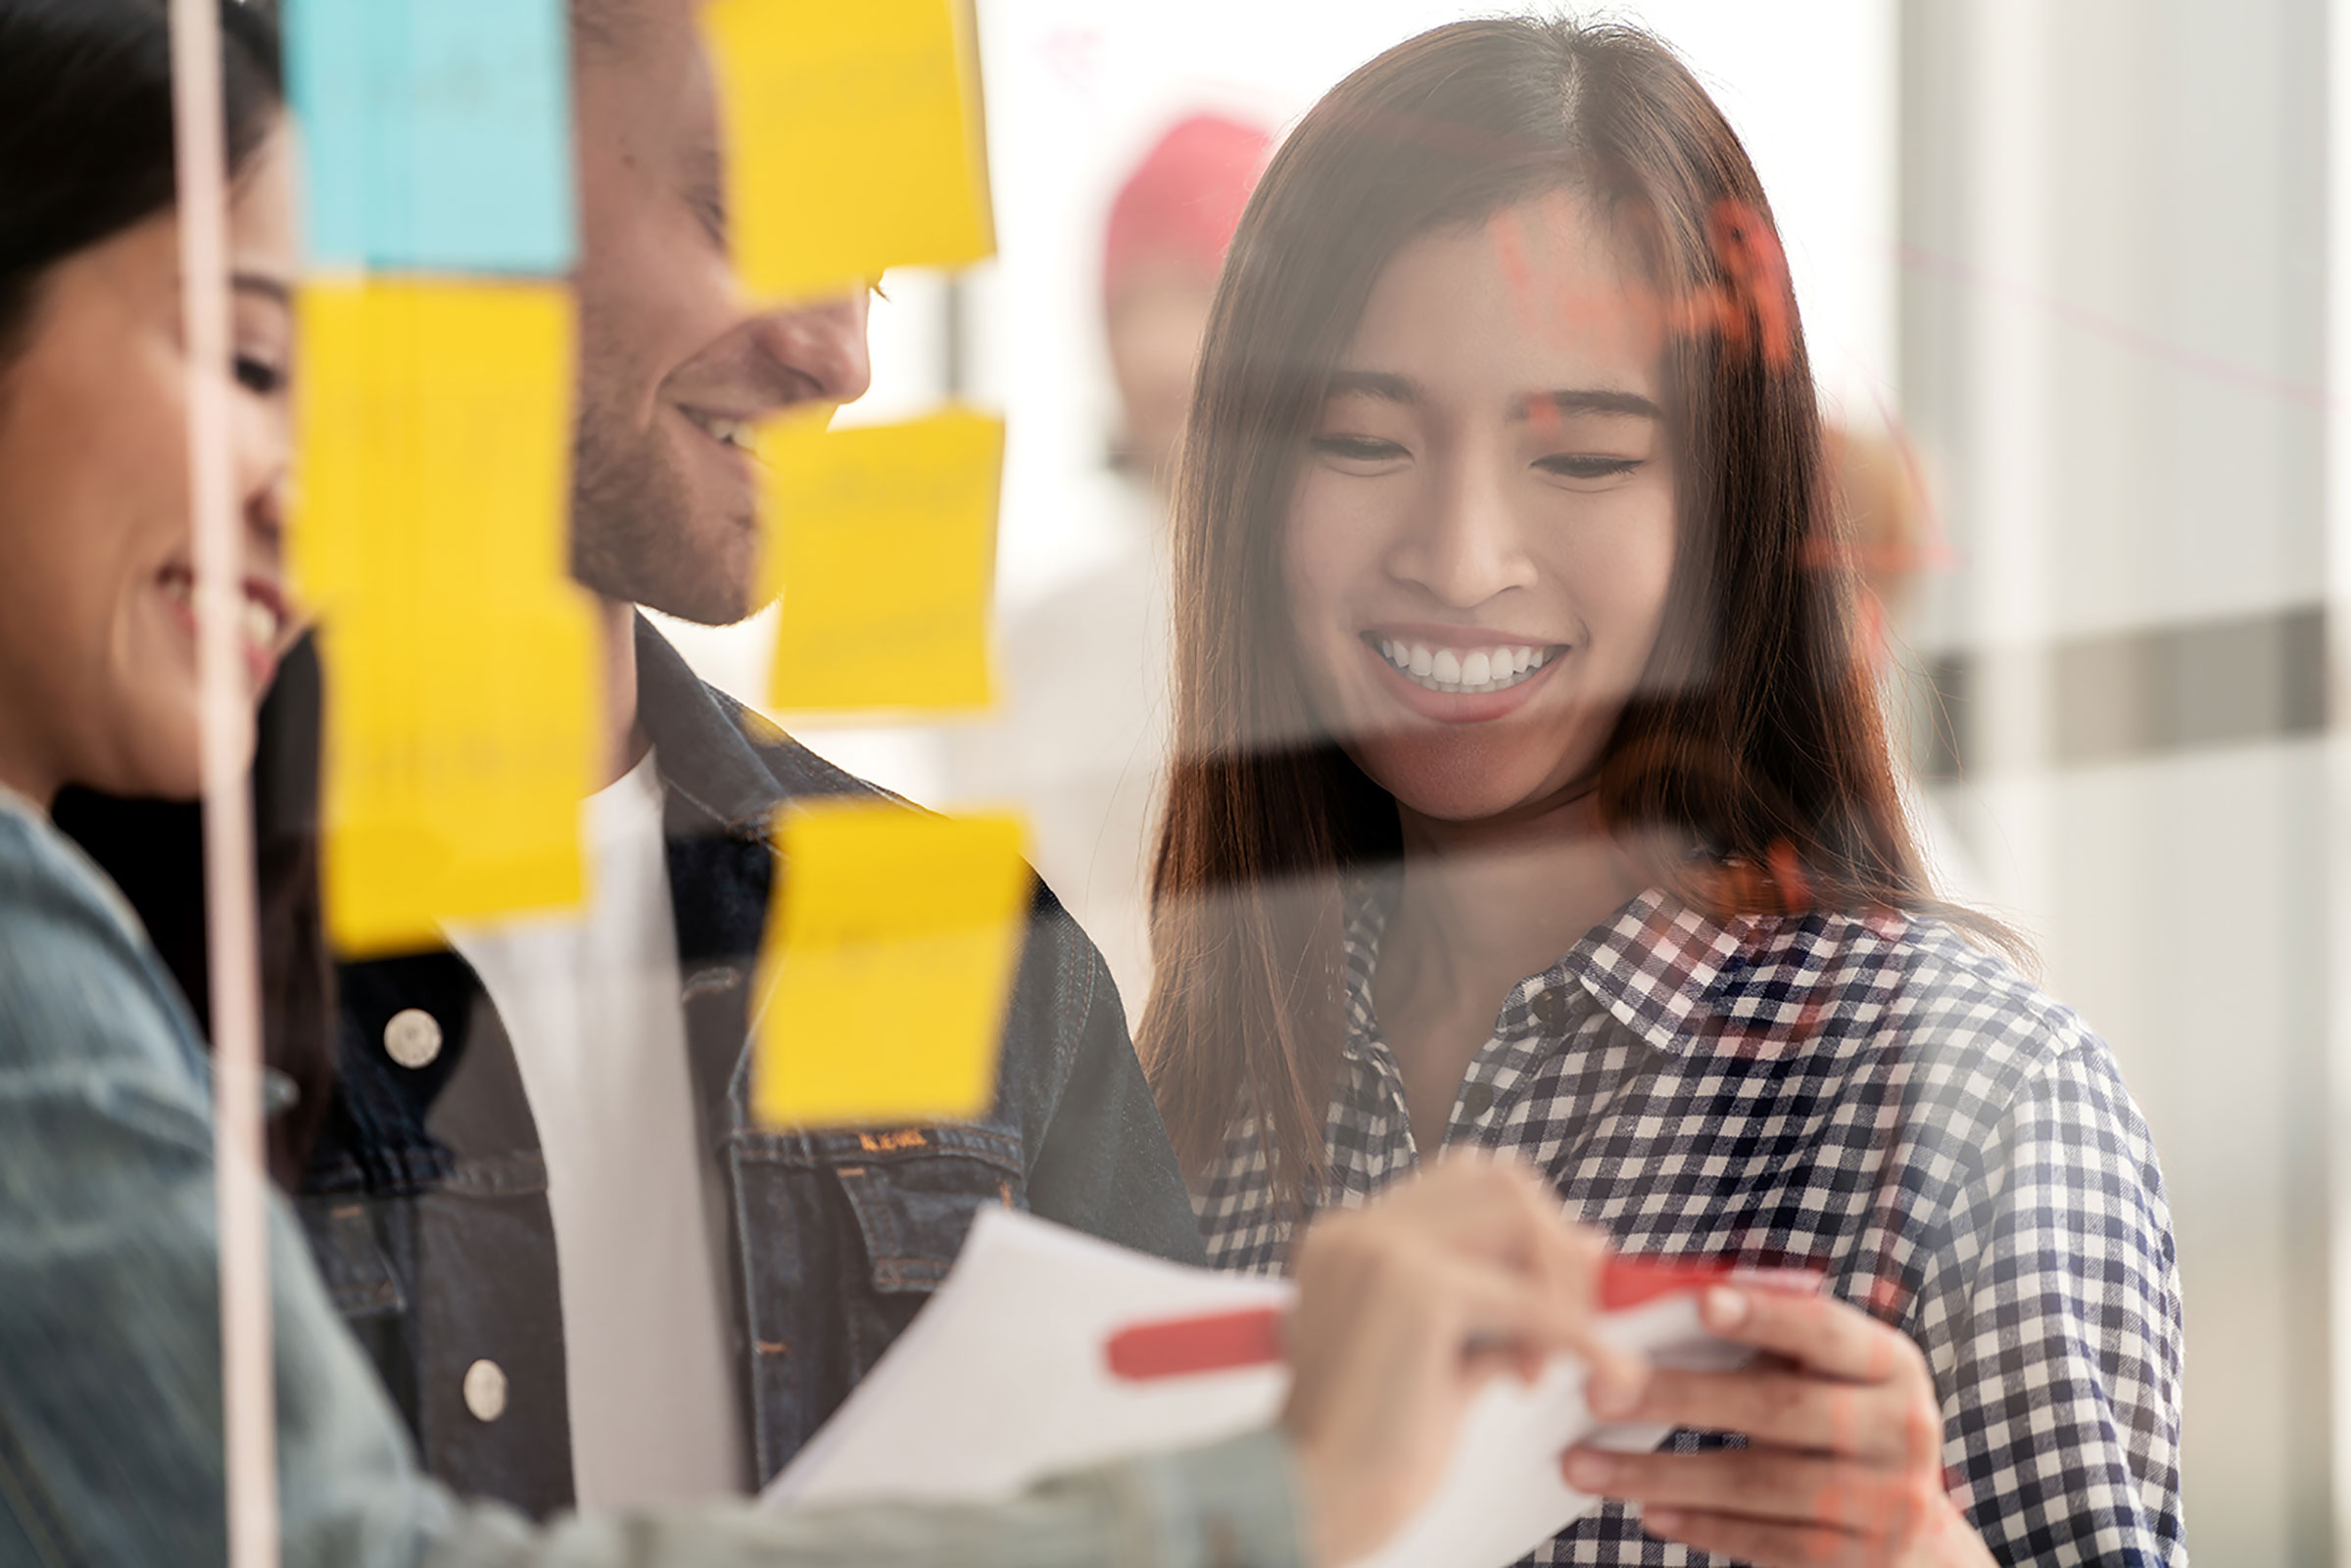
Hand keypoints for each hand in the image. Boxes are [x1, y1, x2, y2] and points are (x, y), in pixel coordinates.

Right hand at [1279, 1152, 1645, 1566]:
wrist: (1310, 1502)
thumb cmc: (1368, 1450)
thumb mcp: (1443, 1358)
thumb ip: (1497, 1302)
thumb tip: (1583, 1249)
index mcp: (1351, 1240)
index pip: (1465, 1185)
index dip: (1527, 1233)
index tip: (1559, 1300)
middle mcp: (1359, 1230)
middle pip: (1498, 1181)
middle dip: (1551, 1249)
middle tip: (1565, 1329)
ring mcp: (1382, 1250)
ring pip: (1518, 1218)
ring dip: (1559, 1287)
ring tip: (1538, 1367)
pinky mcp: (1417, 1290)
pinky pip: (1533, 1301)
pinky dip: (1582, 1339)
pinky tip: (1607, 1375)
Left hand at [1561, 1285, 1995, 1567]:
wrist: (1914, 1535)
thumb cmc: (1836, 1420)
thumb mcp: (1825, 1374)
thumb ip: (1762, 1336)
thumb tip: (1650, 1299)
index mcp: (1889, 1365)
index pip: (1824, 1330)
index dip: (1765, 1315)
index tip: (1700, 1304)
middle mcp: (1900, 1430)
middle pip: (1775, 1407)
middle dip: (1677, 1396)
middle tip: (1598, 1389)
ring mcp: (1883, 1502)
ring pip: (1754, 1482)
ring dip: (1658, 1473)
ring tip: (1582, 1464)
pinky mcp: (1856, 1560)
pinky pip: (1764, 1539)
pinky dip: (1700, 1525)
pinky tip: (1647, 1511)